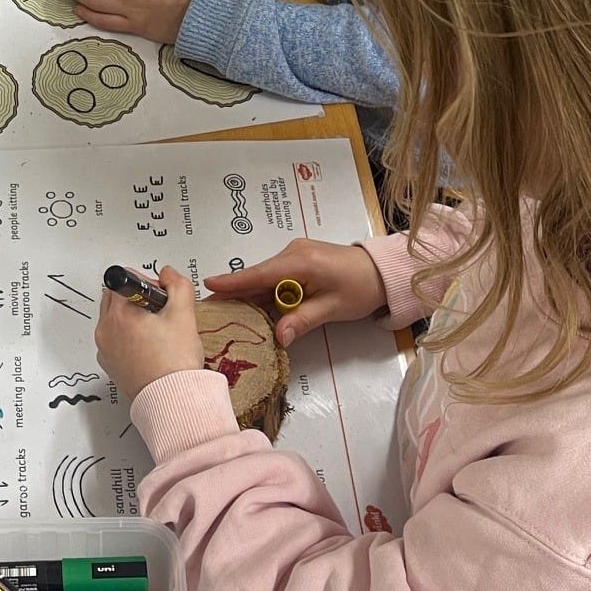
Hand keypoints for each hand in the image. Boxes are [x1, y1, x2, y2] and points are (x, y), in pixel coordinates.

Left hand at [96, 265, 202, 399]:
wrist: (172, 400)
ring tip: (157, 335)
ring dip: (132, 319)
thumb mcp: (184, 314)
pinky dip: (127, 340)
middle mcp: (106, 329)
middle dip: (137, 300)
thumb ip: (177, 284)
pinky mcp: (109, 365)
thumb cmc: (175, 363)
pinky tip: (149, 349)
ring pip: (114, 320)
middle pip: (116, 298)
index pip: (125, 279)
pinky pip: (114, 342)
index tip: (161, 298)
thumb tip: (168, 274)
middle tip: (161, 315)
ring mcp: (105, 349)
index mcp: (119, 313)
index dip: (148, 284)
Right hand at [203, 242, 388, 347]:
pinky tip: (254, 305)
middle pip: (258, 276)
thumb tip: (278, 338)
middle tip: (211, 307)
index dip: (233, 282)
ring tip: (226, 309)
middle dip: (236, 292)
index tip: (207, 285)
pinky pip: (276, 276)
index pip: (259, 274)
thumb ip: (302, 320)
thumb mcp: (333, 308)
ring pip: (266, 277)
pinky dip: (266, 291)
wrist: (382, 271)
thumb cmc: (361, 288)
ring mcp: (295, 253)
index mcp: (300, 262)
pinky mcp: (299, 259)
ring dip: (251, 294)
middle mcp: (292, 252)